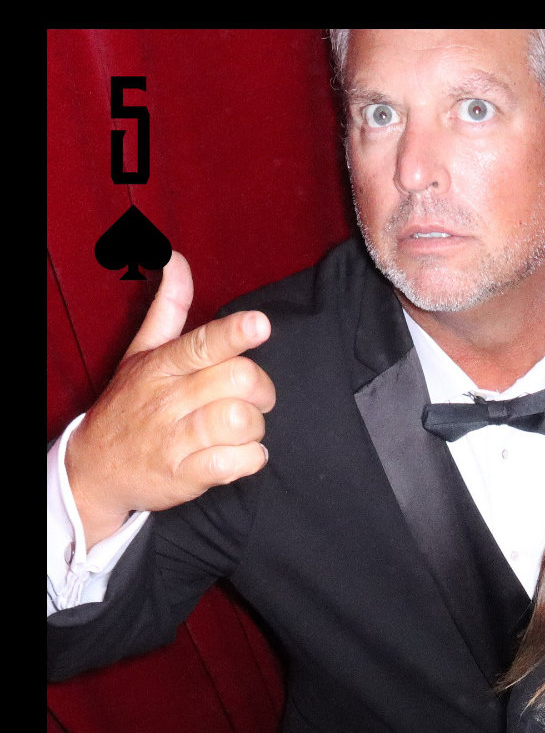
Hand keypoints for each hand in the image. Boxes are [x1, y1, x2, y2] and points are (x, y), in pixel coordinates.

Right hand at [65, 252, 275, 546]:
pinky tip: (242, 456)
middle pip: (238, 381)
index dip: (234, 333)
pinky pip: (234, 463)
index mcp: (162, 365)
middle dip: (262, 390)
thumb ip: (168, 307)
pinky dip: (250, 460)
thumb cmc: (129, 405)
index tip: (259, 324)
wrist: (96, 468)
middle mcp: (168, 399)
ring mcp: (176, 439)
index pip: (201, 344)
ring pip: (240, 421)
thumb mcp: (141, 352)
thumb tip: (176, 256)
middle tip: (255, 399)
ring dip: (255, 428)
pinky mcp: (185, 476)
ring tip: (243, 431)